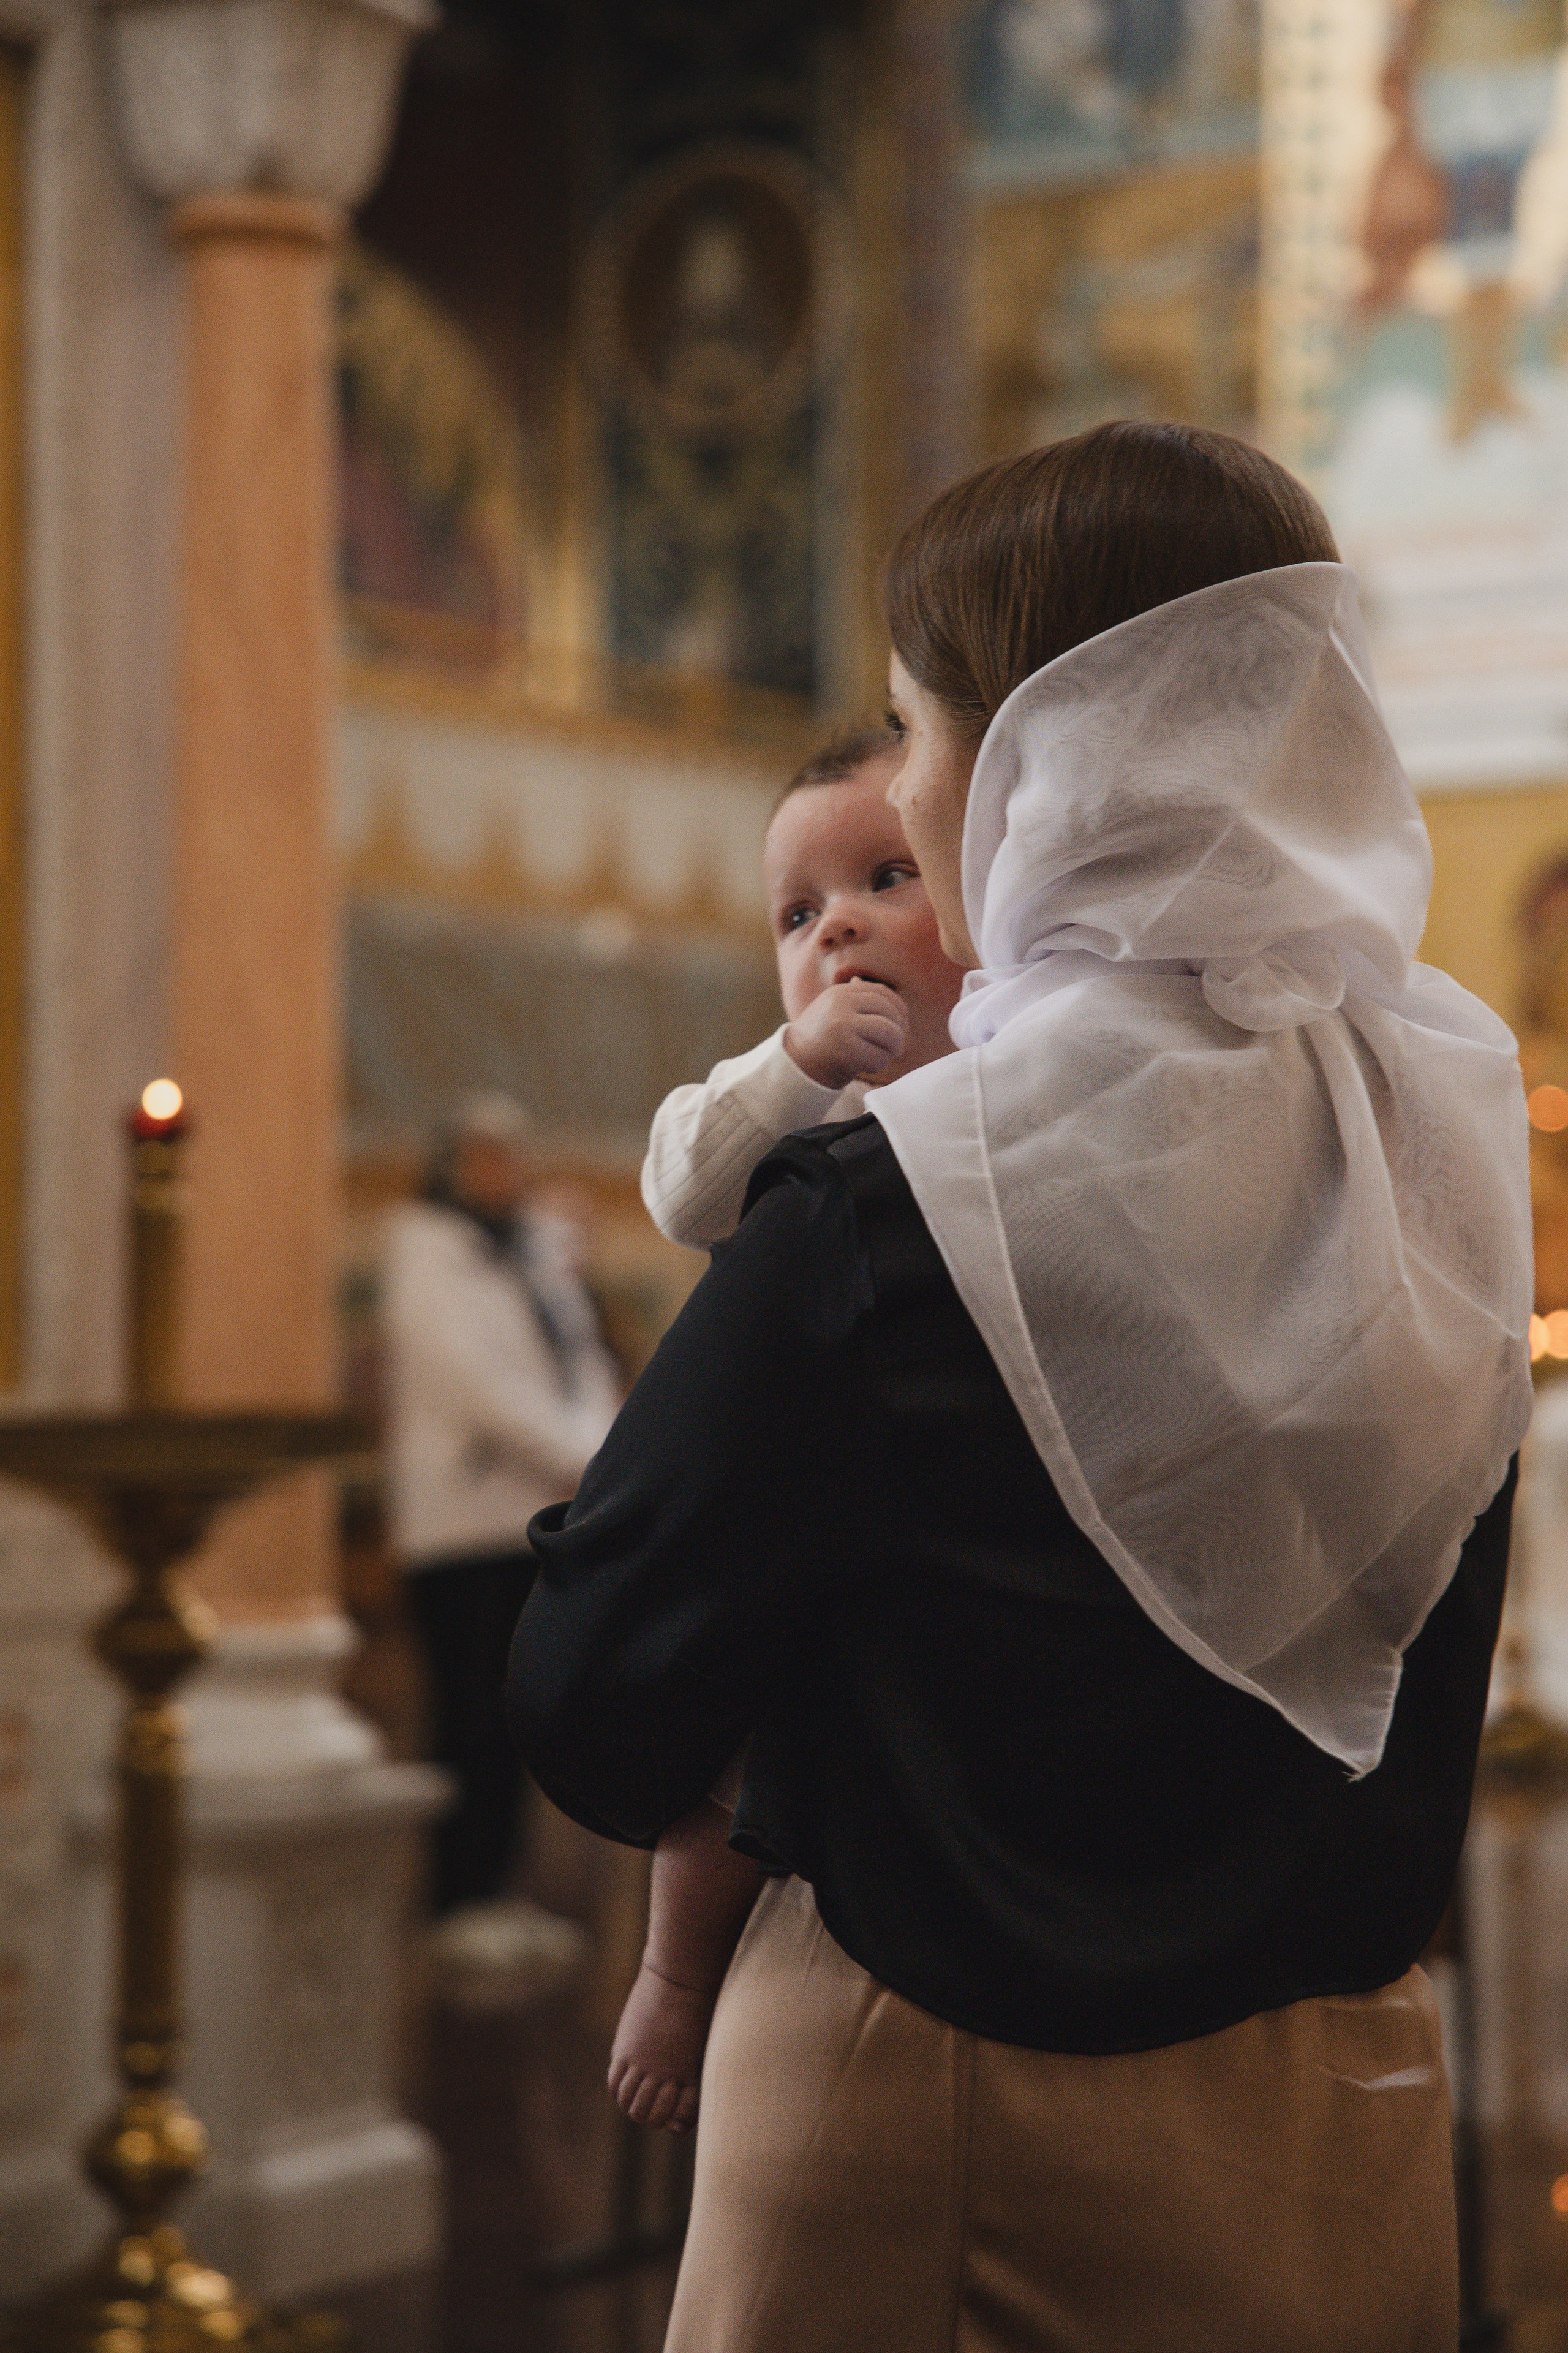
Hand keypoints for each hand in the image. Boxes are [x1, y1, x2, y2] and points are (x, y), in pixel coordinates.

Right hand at [784, 981, 908, 1089]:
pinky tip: (869, 1066)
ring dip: (892, 1049)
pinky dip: (880, 1064)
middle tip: (896, 1047)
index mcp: (840, 993)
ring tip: (883, 1056)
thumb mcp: (835, 1011)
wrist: (794, 1065)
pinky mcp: (845, 1051)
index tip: (901, 1026)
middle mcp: (841, 1005)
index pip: (882, 993)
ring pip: (890, 1034)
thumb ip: (861, 1003)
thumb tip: (897, 1007)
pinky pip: (879, 1056)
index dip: (899, 1010)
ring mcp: (842, 1027)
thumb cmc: (821, 1041)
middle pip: (889, 1013)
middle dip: (899, 1032)